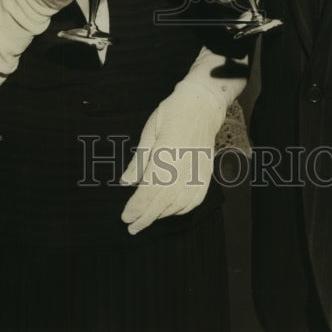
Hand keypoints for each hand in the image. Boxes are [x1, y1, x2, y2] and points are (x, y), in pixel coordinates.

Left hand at [119, 79, 224, 234]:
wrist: (202, 104)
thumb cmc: (173, 113)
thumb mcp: (151, 130)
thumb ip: (139, 160)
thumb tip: (126, 183)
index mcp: (166, 155)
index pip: (149, 190)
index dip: (136, 207)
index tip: (125, 216)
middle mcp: (184, 167)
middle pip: (162, 202)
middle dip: (145, 217)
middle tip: (132, 227)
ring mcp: (198, 171)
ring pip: (178, 204)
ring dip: (161, 215)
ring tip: (147, 218)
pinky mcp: (207, 173)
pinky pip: (195, 199)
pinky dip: (181, 209)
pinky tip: (170, 210)